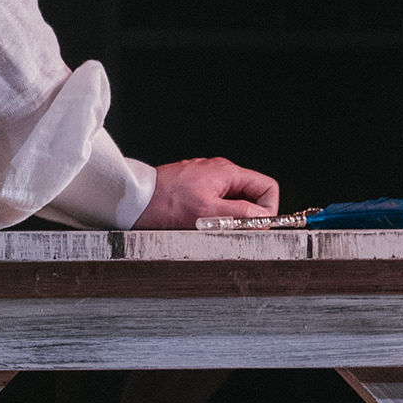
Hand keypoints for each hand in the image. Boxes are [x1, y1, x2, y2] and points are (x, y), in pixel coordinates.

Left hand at [136, 156, 280, 228]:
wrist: (135, 200)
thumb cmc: (165, 203)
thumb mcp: (209, 213)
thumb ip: (241, 215)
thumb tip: (264, 218)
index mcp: (227, 172)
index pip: (267, 187)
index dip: (267, 210)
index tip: (256, 226)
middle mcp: (218, 172)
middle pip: (252, 196)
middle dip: (247, 216)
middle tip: (231, 230)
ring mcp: (206, 180)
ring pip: (234, 202)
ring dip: (230, 218)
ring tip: (211, 227)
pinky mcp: (194, 189)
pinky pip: (216, 204)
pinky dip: (214, 216)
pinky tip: (199, 224)